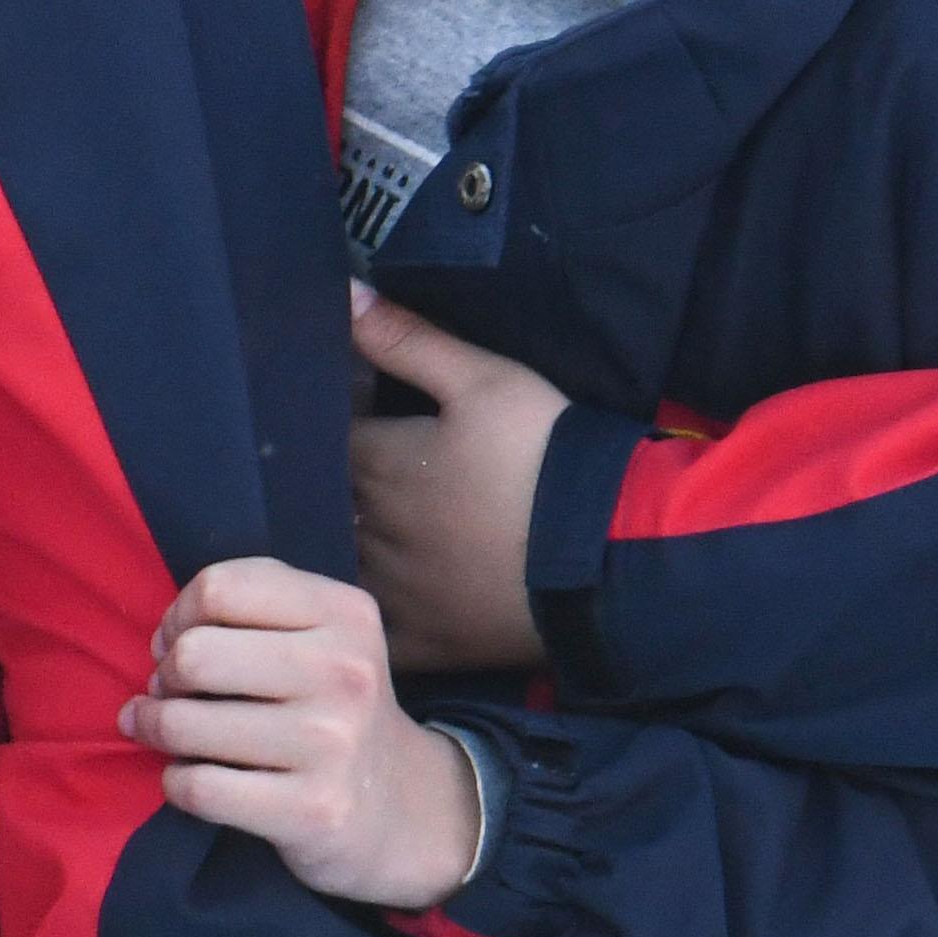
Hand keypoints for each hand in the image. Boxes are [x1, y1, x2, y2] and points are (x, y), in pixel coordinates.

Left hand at [133, 553, 489, 909]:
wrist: (396, 803)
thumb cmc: (327, 705)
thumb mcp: (315, 632)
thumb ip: (242, 606)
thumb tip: (161, 645)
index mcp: (345, 614)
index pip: (219, 589)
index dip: (179, 618)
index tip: (182, 644)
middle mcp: (347, 674)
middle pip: (193, 655)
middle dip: (164, 677)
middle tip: (175, 695)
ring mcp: (334, 744)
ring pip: (183, 723)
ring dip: (157, 730)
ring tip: (172, 734)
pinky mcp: (315, 810)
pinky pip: (197, 787)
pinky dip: (175, 782)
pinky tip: (193, 777)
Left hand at [343, 291, 565, 677]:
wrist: (620, 554)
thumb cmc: (550, 458)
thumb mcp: (486, 381)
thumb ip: (407, 339)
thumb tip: (342, 293)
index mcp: (376, 465)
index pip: (319, 440)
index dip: (321, 428)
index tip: (330, 422)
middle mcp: (368, 531)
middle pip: (319, 505)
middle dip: (318, 491)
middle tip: (328, 481)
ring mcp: (394, 592)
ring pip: (333, 569)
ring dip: (330, 552)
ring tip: (342, 538)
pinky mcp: (425, 643)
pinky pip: (369, 633)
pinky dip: (357, 621)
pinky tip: (355, 609)